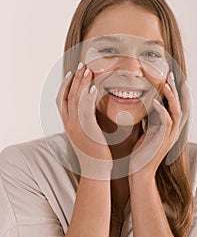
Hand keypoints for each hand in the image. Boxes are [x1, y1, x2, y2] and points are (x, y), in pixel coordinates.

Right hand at [56, 63, 112, 179]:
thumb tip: (91, 110)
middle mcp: (69, 124)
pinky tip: (94, 87)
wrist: (96, 171)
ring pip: (75, 99)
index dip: (65, 85)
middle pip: (68, 95)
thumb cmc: (95, 154)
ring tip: (88, 69)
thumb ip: (86, 122)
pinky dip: (88, 97)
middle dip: (74, 78)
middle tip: (82, 65)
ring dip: (81, 83)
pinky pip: (85, 110)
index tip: (71, 73)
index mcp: (68, 124)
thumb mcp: (86, 135)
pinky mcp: (86, 130)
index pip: (61, 100)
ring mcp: (76, 127)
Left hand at [129, 71, 189, 177]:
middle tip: (172, 75)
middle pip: (181, 106)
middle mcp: (173, 131)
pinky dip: (161, 110)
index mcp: (169, 128)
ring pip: (176, 112)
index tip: (174, 79)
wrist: (139, 172)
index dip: (178, 93)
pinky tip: (155, 101)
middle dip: (178, 90)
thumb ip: (150, 119)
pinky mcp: (163, 140)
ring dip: (171, 97)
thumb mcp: (147, 132)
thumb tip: (146, 104)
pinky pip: (166, 122)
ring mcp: (169, 136)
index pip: (178, 106)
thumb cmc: (140, 152)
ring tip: (166, 83)